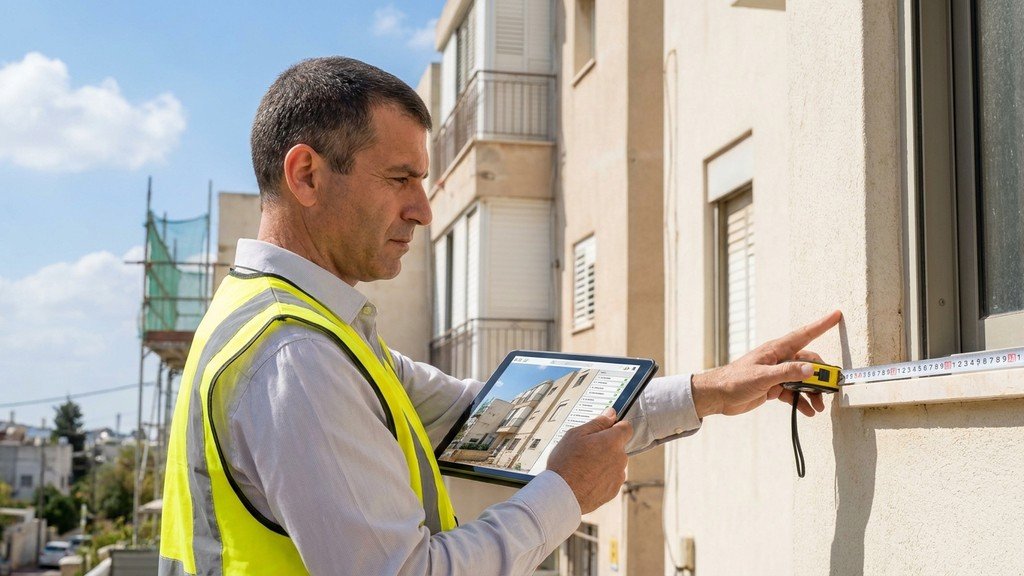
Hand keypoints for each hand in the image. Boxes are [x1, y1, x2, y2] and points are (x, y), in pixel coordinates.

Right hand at [546, 408, 632, 513]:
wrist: (561, 495)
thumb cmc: (566, 463)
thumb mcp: (575, 435)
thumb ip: (597, 423)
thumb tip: (611, 414)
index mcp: (612, 442)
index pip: (626, 428)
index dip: (615, 426)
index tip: (605, 429)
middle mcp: (620, 458)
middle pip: (618, 447)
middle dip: (606, 446)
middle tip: (585, 451)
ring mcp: (618, 476)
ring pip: (614, 463)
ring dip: (604, 463)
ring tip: (583, 468)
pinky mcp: (613, 491)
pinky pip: (611, 479)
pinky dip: (602, 478)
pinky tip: (586, 479)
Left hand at [691, 310, 841, 417]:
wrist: (717, 396)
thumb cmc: (734, 380)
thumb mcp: (762, 376)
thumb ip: (787, 373)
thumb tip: (812, 369)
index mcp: (776, 350)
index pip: (803, 335)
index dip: (821, 325)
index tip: (836, 315)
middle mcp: (779, 359)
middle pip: (808, 363)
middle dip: (821, 376)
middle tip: (829, 390)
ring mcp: (777, 374)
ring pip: (803, 380)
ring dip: (812, 392)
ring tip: (818, 406)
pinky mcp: (773, 387)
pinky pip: (793, 393)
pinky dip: (801, 402)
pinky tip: (807, 411)